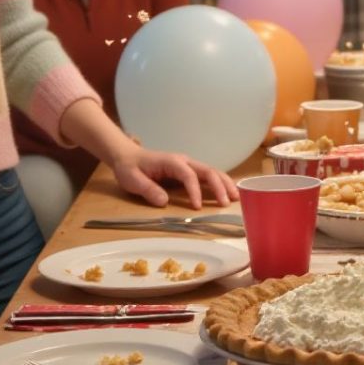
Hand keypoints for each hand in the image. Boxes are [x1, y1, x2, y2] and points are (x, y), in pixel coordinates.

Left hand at [111, 145, 236, 208]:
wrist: (128, 156)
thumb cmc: (130, 168)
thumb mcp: (132, 179)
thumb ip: (147, 189)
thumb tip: (164, 202)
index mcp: (171, 162)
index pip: (188, 175)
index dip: (195, 191)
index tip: (197, 208)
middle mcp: (184, 161)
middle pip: (207, 170)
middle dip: (219, 186)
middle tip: (226, 203)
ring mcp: (188, 165)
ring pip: (212, 172)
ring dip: (225, 184)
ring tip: (236, 198)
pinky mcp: (189, 171)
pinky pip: (208, 176)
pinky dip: (220, 184)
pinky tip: (229, 193)